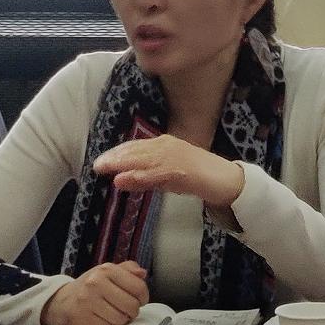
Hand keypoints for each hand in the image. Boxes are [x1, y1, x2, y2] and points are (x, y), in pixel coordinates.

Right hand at [41, 261, 150, 324]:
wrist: (61, 301)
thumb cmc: (90, 287)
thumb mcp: (106, 273)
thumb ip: (127, 270)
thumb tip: (142, 273)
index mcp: (106, 269)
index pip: (138, 287)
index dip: (143, 297)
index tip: (139, 300)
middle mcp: (96, 283)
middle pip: (132, 305)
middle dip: (132, 311)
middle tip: (126, 310)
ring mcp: (88, 301)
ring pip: (121, 319)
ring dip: (120, 320)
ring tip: (112, 314)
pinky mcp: (83, 317)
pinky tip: (101, 319)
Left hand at [94, 137, 245, 209]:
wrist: (228, 181)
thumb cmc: (198, 178)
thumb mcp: (166, 179)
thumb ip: (144, 179)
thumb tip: (119, 180)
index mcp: (165, 144)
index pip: (136, 146)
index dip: (117, 153)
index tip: (101, 161)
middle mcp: (168, 146)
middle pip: (136, 150)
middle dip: (115, 157)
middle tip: (97, 165)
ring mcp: (176, 156)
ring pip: (144, 159)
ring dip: (123, 163)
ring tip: (105, 169)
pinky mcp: (182, 170)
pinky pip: (157, 173)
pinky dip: (140, 176)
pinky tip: (125, 180)